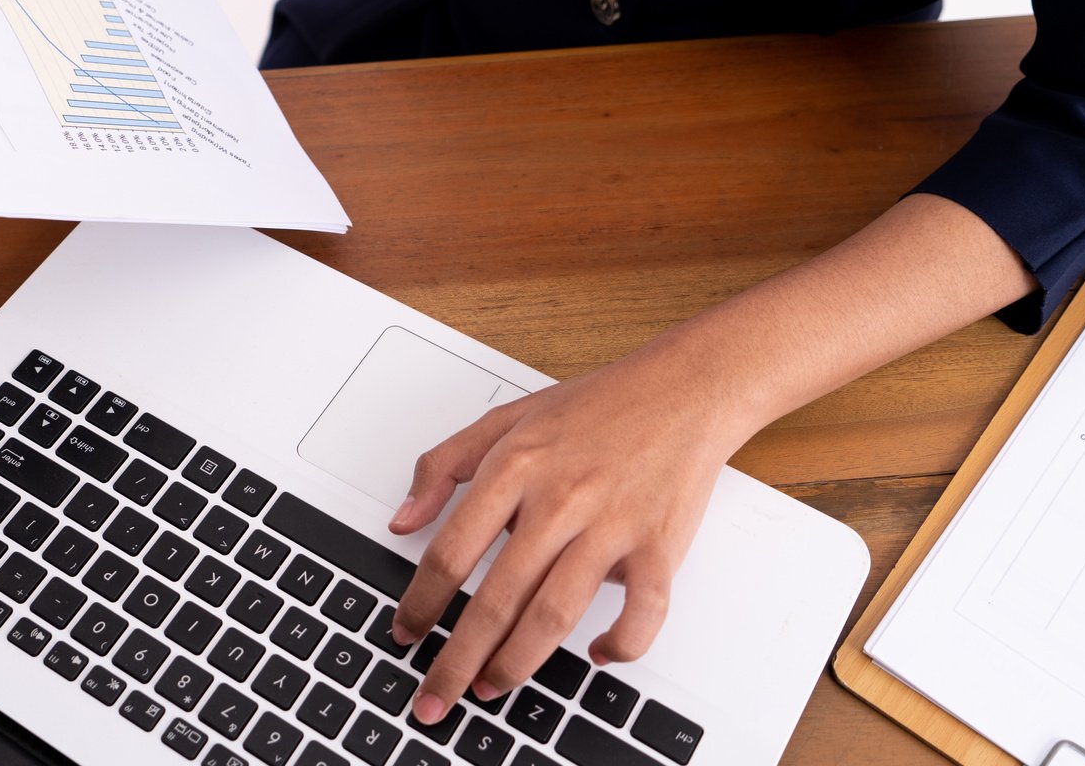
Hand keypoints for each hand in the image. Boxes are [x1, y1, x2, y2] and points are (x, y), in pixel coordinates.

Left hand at [388, 350, 748, 726]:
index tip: (406, 632)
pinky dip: (620, 645)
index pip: (452, 549)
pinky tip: (596, 655)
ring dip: (518, 663)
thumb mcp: (505, 418)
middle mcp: (560, 498)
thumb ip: (444, 465)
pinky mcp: (659, 546)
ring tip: (492, 687)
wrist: (683, 390)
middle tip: (436, 695)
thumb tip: (402, 519)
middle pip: (497, 597)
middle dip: (458, 657)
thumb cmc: (596, 407)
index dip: (422, 601)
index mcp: (515, 466)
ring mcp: (612, 525)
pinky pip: (641, 613)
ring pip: (555, 614)